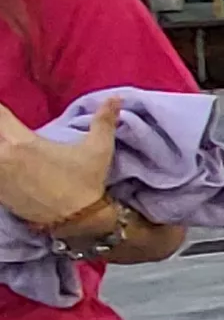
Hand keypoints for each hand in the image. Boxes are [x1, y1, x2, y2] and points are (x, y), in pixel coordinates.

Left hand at [0, 93, 121, 227]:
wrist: (78, 221)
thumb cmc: (86, 183)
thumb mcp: (99, 149)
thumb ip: (104, 120)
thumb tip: (116, 97)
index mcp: (22, 142)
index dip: (0, 112)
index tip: (7, 114)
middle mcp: (1, 156)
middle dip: (0, 128)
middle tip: (8, 129)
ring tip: (8, 148)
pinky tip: (7, 166)